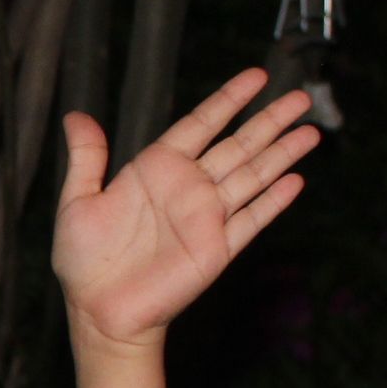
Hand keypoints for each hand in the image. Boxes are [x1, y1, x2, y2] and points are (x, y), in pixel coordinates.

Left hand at [54, 69, 317, 348]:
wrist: (98, 310)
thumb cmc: (83, 259)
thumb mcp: (78, 202)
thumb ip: (86, 158)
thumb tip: (76, 116)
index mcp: (156, 170)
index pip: (201, 125)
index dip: (229, 100)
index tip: (257, 76)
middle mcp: (187, 188)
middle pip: (238, 145)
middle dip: (269, 121)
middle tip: (301, 96)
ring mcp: (206, 217)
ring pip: (252, 176)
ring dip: (282, 154)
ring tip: (310, 132)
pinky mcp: (217, 248)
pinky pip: (250, 220)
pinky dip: (273, 202)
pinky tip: (295, 182)